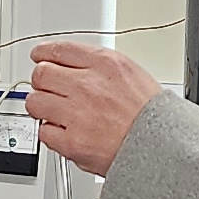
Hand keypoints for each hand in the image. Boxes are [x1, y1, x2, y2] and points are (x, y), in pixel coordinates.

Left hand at [25, 40, 161, 174]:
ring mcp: (77, 114)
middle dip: (42, 81)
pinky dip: (52, 132)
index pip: (59, 50)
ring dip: (42, 106)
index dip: (44, 53)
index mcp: (105, 65)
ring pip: (35, 102)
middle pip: (41, 74)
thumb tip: (69, 63)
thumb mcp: (131, 73)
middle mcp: (88, 86)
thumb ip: (97, 65)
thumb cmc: (151, 115)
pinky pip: (44, 131)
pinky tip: (66, 131)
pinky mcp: (71, 142)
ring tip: (57, 112)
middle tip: (49, 89)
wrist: (162, 149)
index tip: (39, 56)